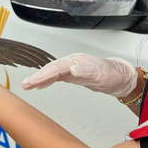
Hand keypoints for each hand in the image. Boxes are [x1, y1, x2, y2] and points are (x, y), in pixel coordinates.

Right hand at [21, 53, 137, 97]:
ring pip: (52, 72)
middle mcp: (72, 63)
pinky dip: (47, 81)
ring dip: (39, 78)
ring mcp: (72, 68)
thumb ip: (85, 70)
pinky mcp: (73, 75)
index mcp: (76, 61)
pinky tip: (40, 85)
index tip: (34, 81)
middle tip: (25, 84)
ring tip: (27, 85)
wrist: (121, 77)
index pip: (56, 68)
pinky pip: (56, 77)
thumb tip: (72, 68)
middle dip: (37, 76)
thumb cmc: (113, 75)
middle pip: (51, 69)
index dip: (44, 75)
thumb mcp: (101, 74)